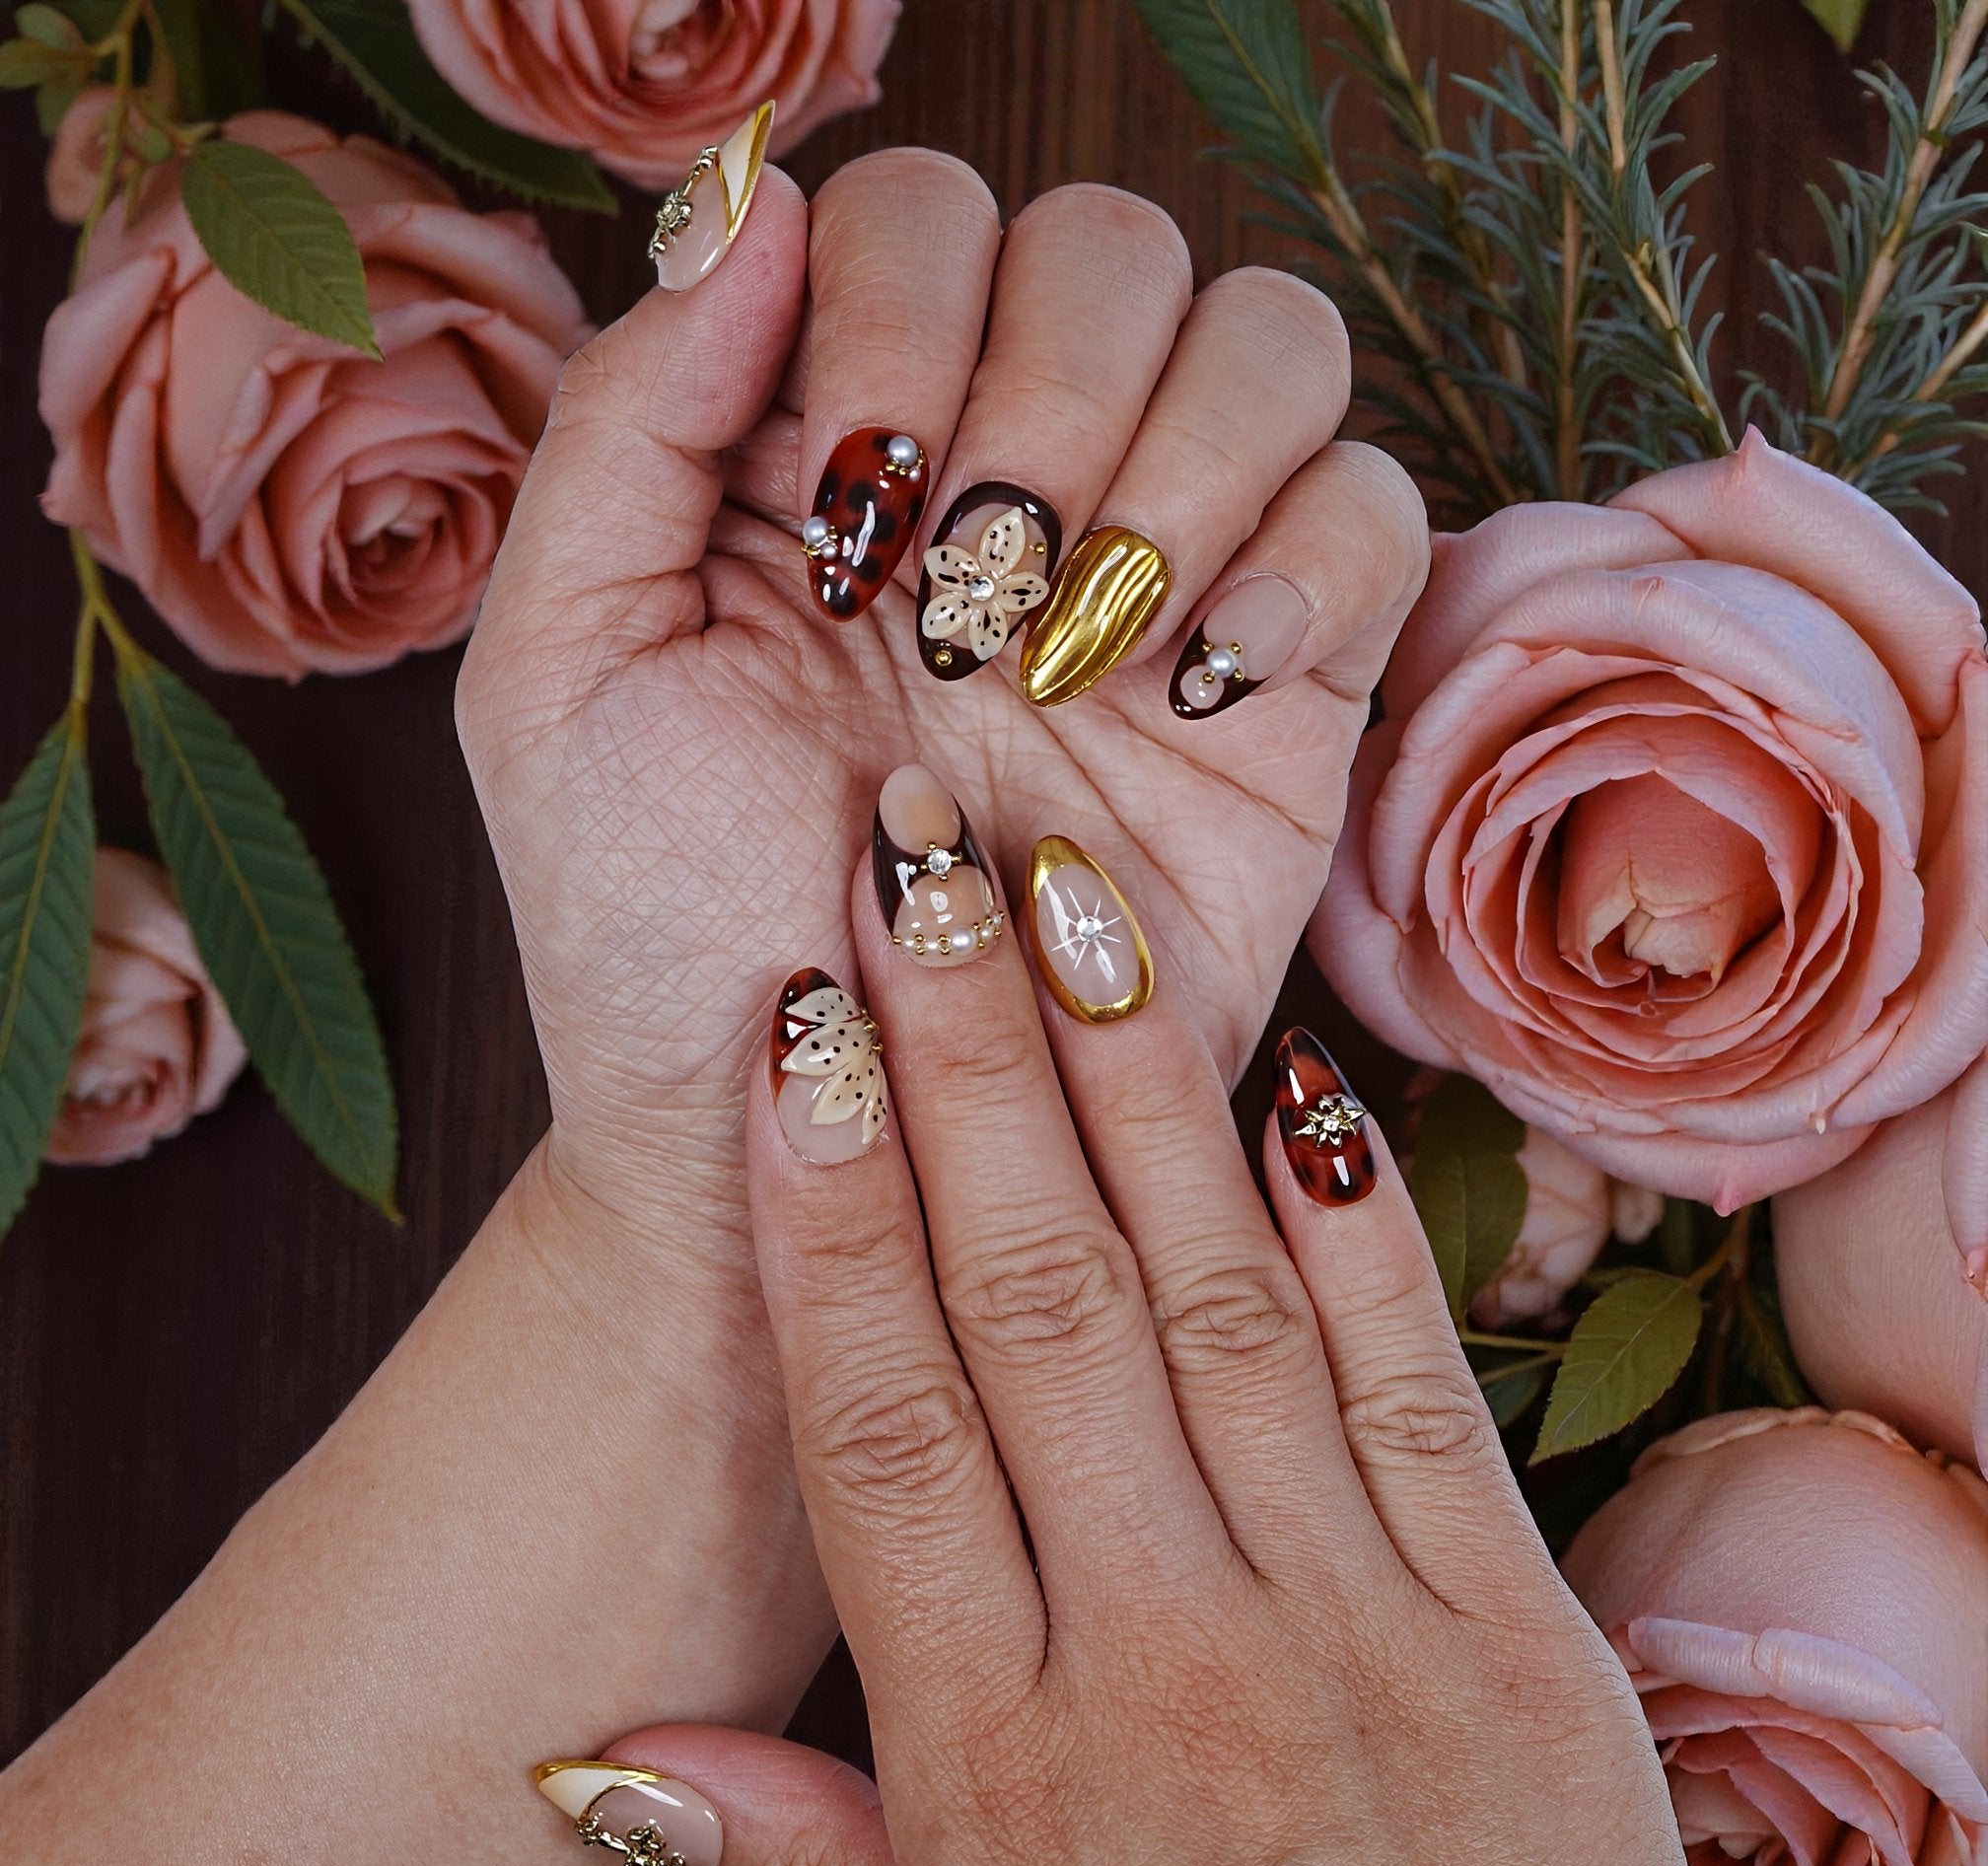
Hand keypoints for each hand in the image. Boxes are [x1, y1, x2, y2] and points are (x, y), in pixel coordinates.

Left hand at [455, 148, 1426, 1256]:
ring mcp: (1152, 576)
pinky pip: (1379, 513)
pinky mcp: (1284, 691)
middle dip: (1040, 394)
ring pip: (1271, 337)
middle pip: (1110, 243)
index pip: (921, 216)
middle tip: (961, 601)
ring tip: (1070, 654)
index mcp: (822, 447)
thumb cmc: (664, 934)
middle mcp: (1002, 483)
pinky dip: (1309, 560)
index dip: (896, 316)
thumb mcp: (562, 673)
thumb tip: (752, 188)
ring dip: (1177, 461)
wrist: (829, 1148)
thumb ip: (627, 417)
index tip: (843, 520)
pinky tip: (1194, 681)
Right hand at [554, 792, 1699, 1865]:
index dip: (828, 1209)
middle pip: (1037, 1305)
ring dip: (1127, 1083)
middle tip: (919, 871)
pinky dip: (1343, 1217)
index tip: (795, 1040)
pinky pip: (1408, 1378)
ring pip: (1211, 1298)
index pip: (883, 1419)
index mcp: (997, 1761)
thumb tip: (607, 1754)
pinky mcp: (1514, 1627)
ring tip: (1067, 902)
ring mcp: (1354, 1624)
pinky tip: (1282, 1072)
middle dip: (967, 1065)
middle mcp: (1164, 1656)